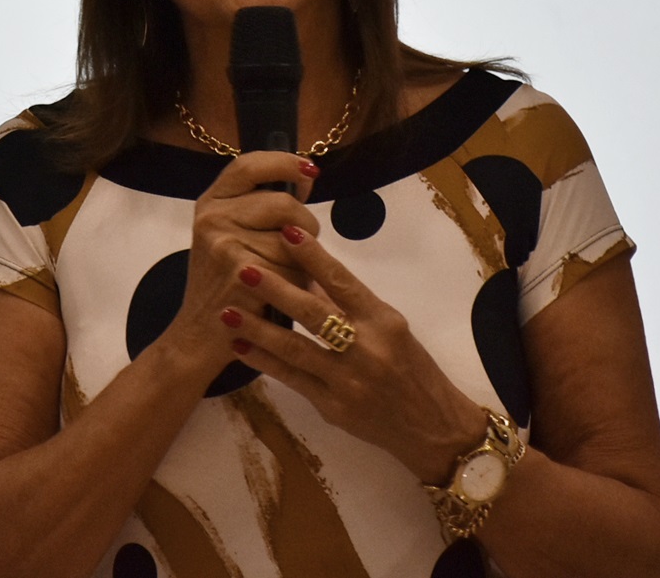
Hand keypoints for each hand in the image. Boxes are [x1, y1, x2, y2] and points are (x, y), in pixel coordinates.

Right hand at [157, 152, 321, 378]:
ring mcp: (223, 245)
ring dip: (303, 262)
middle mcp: (212, 218)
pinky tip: (283, 297)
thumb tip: (304, 178)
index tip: (311, 171)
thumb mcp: (227, 235)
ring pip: (293, 240)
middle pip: (283, 203)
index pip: (248, 166)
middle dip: (306, 224)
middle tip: (300, 247)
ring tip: (286, 278)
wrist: (198, 334)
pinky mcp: (240, 274)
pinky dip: (299, 285)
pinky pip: (293, 270)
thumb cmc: (224, 283)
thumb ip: (257, 207)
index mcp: (210, 203)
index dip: (284, 163)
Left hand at [221, 224, 486, 482]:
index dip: (313, 257)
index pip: (343, 282)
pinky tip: (240, 346)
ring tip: (226, 310)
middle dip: (275, 289)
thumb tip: (309, 274)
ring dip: (257, 328)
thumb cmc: (412, 368)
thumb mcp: (390, 327)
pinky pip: (292, 379)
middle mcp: (366, 348)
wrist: (432, 427)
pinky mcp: (333, 407)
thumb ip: (350, 304)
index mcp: (383, 321)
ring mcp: (347, 380)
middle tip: (242, 267)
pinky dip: (264, 362)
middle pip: (314, 313)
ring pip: (295, 349)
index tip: (287, 232)